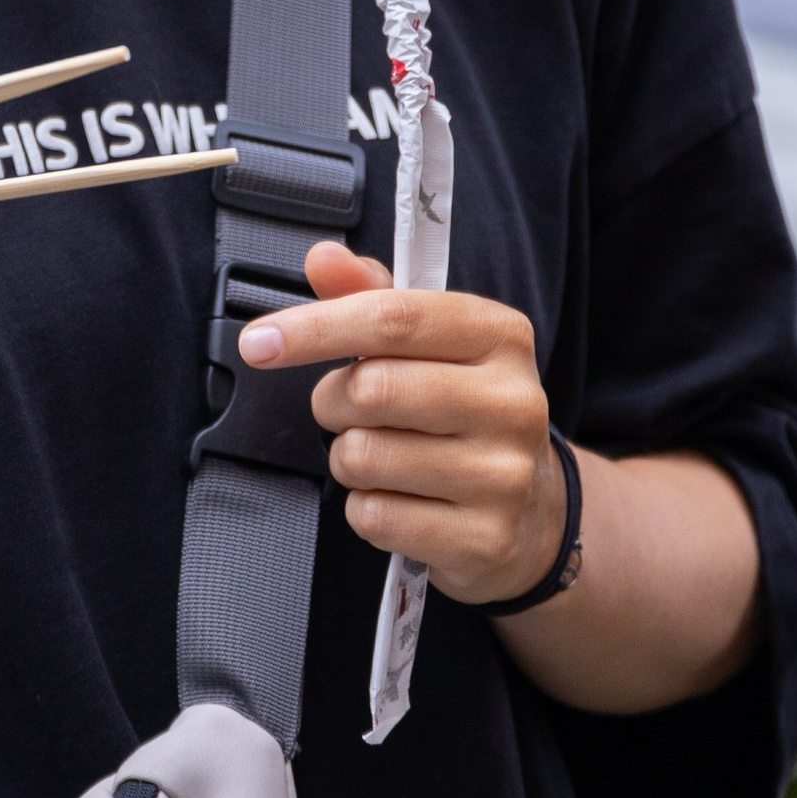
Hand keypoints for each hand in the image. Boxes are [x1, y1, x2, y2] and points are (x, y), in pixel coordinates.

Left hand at [238, 240, 565, 605]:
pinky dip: (366, 507)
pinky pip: (374, 516)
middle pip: (372, 388)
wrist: (536, 509)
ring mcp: (503, 475)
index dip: (315, 328)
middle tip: (347, 408)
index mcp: (499, 336)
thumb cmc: (466, 410)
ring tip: (382, 456)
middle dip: (332, 401)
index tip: (260, 342)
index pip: (394, 318)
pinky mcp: (484, 538)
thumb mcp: (433, 342)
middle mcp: (512, 401)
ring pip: (364, 456)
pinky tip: (401, 499)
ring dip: (348, 458)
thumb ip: (373, 295)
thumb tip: (323, 259)